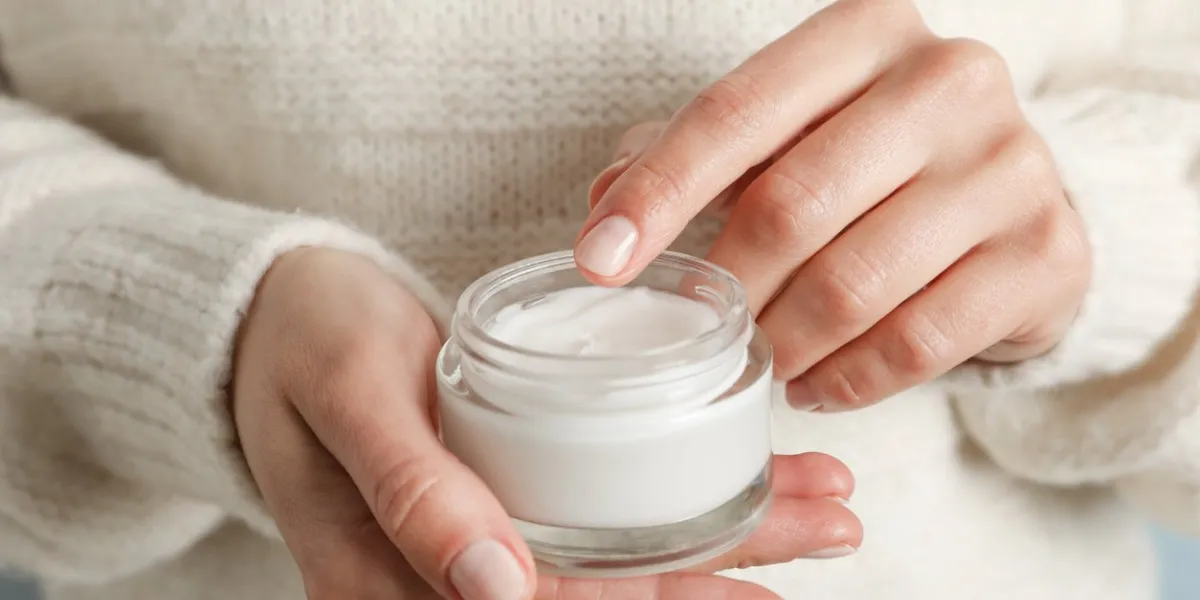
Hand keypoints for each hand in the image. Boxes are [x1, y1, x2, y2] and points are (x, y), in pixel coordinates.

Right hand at [232, 248, 862, 598]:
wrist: (269, 321)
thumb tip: (494, 587)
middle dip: (723, 574)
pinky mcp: (498, 513)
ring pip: (614, 568)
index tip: (759, 583)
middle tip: (831, 529)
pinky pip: (596, 526)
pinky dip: (678, 507)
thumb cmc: (304, 342)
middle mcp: (441, 588)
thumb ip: (409, 487)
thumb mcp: (349, 392)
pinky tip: (750, 488)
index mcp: (391, 583)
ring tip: (822, 509)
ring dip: (724, 541)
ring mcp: (474, 555)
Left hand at [578, 0, 1090, 411]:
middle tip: (698, 336)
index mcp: (866, 33)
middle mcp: (948, 80)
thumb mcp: (783, 135)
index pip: (735, 113)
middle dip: (725, 289)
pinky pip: (918, 341)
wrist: (1010, 203)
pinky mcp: (1046, 253)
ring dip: (783, 343)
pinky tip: (816, 385)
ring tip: (758, 364)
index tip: (599, 262)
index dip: (657, 194)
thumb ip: (690, 158)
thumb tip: (603, 212)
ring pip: (853, 284)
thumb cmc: (871, 163)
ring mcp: (1010, 165)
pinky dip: (849, 379)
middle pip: (791, 205)